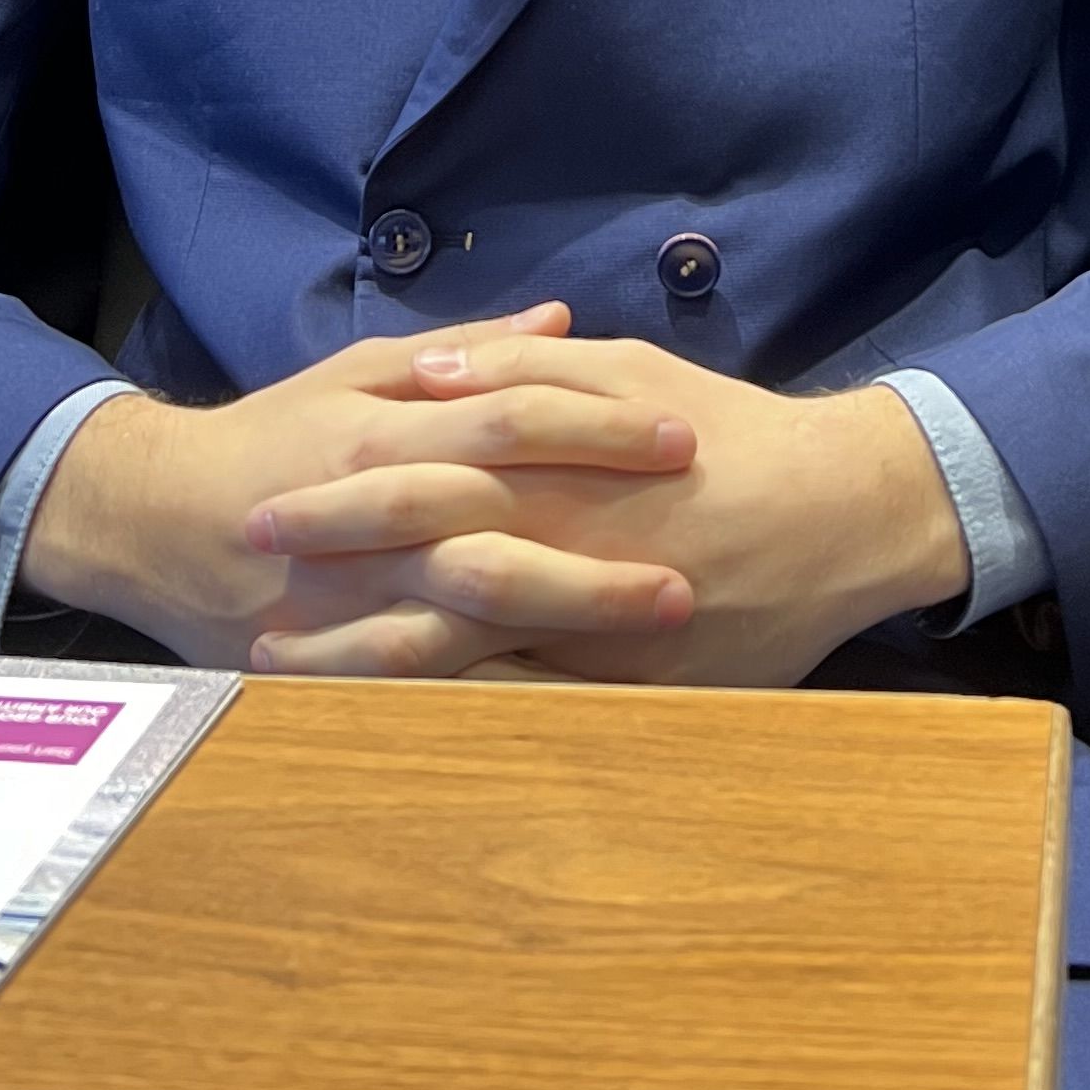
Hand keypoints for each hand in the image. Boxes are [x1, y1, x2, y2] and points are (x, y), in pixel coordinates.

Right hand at [18, 305, 701, 665]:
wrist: (152, 520)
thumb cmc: (271, 437)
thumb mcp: (356, 372)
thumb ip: (463, 351)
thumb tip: (559, 319)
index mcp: (385, 435)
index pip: (512, 421)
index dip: (601, 428)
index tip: (685, 439)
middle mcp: (373, 520)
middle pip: (502, 530)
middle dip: (600, 551)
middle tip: (695, 562)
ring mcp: (353, 602)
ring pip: (468, 621)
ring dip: (564, 630)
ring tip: (655, 639)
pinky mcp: (335, 663)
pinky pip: (427, 688)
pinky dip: (498, 697)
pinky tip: (575, 707)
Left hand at [240, 329, 970, 687]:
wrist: (841, 513)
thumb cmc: (728, 431)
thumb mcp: (628, 370)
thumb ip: (525, 365)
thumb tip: (435, 369)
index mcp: (552, 468)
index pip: (418, 486)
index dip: (337, 501)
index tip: (266, 507)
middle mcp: (560, 553)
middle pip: (418, 577)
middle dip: (328, 592)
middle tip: (249, 601)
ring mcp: (588, 633)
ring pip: (455, 658)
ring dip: (362, 666)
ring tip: (287, 675)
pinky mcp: (621, 688)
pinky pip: (518, 708)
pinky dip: (444, 714)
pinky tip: (383, 724)